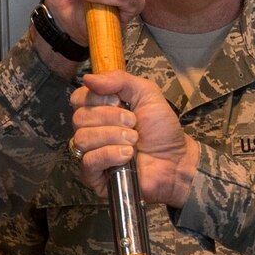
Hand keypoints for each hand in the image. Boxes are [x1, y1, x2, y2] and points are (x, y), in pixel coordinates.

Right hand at [72, 70, 199, 208]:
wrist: (176, 159)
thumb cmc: (162, 129)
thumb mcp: (146, 93)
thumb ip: (119, 79)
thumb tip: (87, 78)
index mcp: (99, 110)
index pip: (78, 98)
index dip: (96, 98)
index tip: (119, 102)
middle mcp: (91, 131)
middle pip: (79, 118)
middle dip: (110, 118)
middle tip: (133, 123)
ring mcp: (91, 154)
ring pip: (82, 139)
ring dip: (112, 136)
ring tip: (134, 140)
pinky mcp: (94, 176)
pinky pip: (88, 161)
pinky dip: (109, 154)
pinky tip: (127, 155)